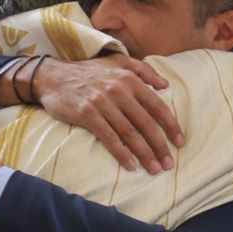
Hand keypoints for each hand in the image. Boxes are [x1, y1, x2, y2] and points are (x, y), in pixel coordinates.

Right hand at [34, 55, 183, 173]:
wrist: (52, 76)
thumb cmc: (88, 71)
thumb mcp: (118, 62)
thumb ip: (143, 70)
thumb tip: (165, 86)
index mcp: (129, 79)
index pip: (157, 106)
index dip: (171, 126)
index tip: (180, 142)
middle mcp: (118, 90)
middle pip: (146, 123)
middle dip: (160, 146)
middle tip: (169, 164)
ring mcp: (102, 103)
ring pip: (130, 133)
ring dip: (145, 154)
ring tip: (155, 169)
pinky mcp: (87, 115)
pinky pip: (110, 138)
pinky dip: (122, 153)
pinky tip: (132, 165)